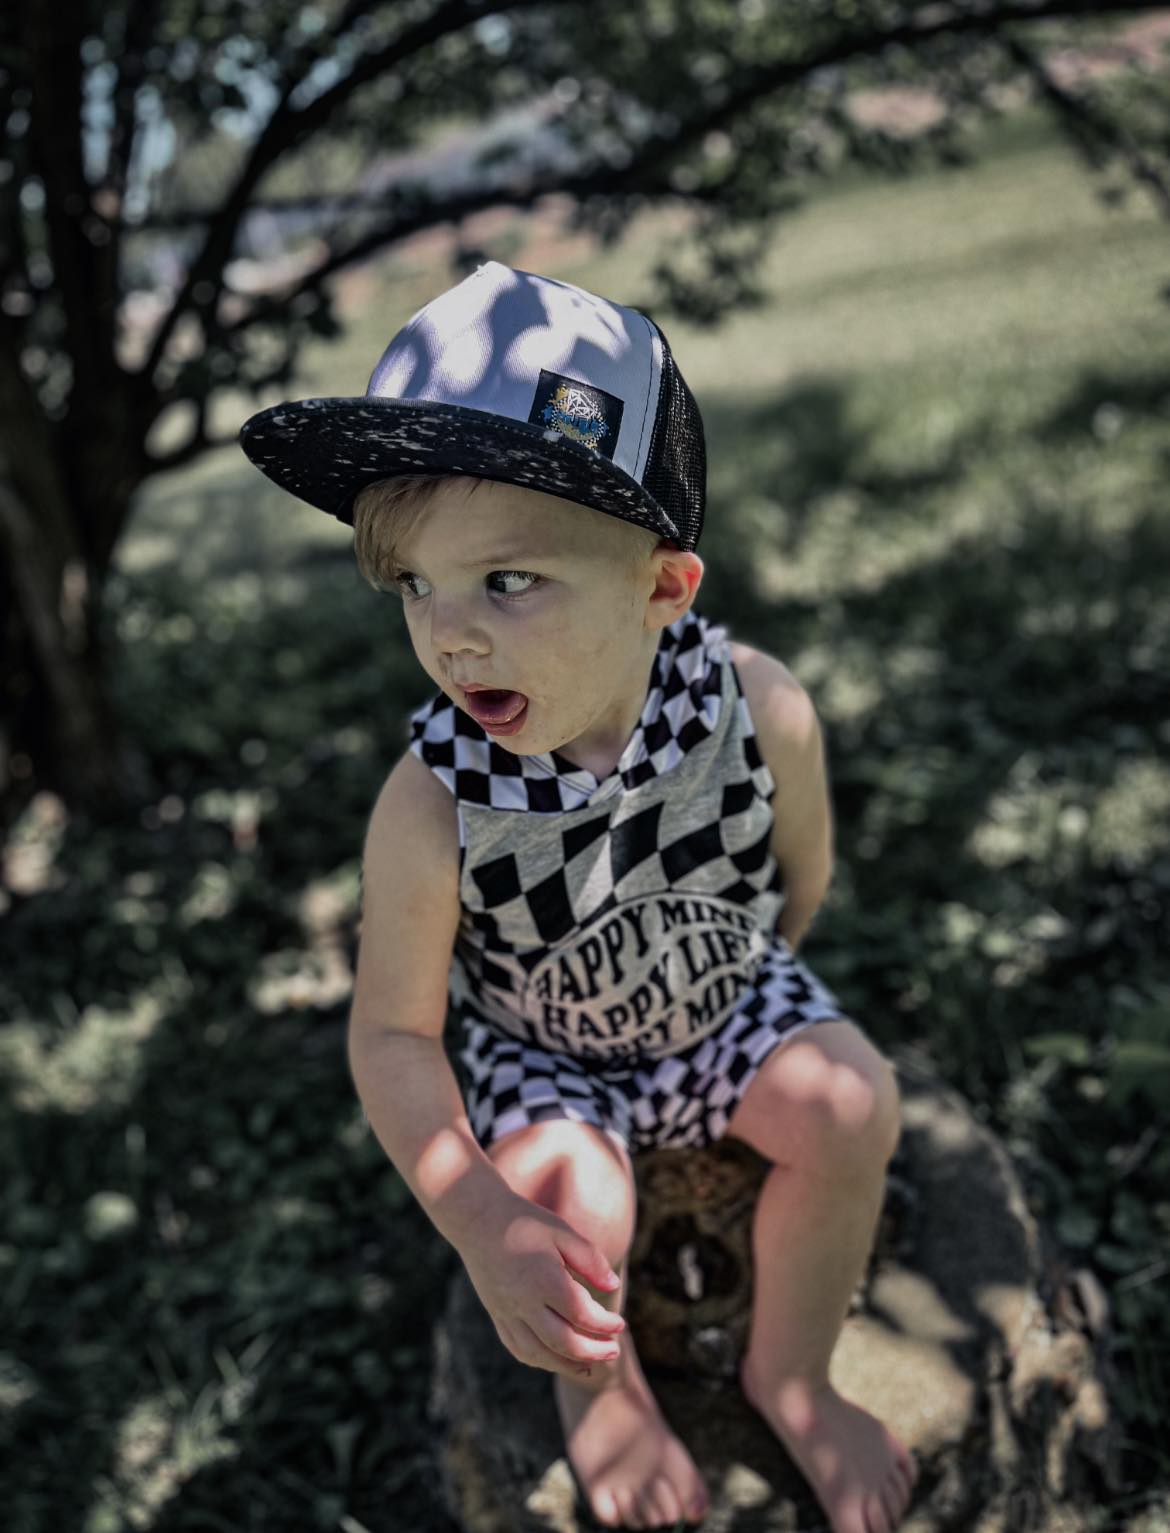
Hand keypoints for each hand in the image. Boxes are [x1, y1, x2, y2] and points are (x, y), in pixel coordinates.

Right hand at [459, 1190, 627, 1380]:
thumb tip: (614, 1287)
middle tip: (614, 1351)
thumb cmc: (525, 1222)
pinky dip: (541, 1360)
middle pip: (563, 1343)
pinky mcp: (497, 1316)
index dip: (604, 1324)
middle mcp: (524, 1302)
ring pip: (539, 1354)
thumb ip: (590, 1260)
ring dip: (567, 1364)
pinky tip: (557, 1357)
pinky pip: (519, 1349)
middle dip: (593, 1352)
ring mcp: (507, 1313)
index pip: (581, 1314)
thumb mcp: (562, 1232)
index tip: (621, 1324)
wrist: (478, 1219)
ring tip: (591, 1363)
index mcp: (544, 1279)